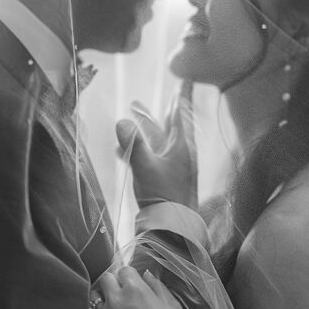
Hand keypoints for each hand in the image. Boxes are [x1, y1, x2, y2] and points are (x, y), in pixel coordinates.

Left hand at [91, 265, 202, 308]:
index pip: (123, 270)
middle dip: (113, 283)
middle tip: (123, 295)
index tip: (134, 284)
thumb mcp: (173, 306)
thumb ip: (157, 287)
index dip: (130, 276)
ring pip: (95, 299)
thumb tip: (146, 275)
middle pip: (105, 280)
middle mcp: (115, 300)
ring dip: (104, 300)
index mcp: (136, 289)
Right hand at [117, 80, 196, 208]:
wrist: (173, 232)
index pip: (181, 113)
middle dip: (156, 110)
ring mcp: (172, 167)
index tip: (186, 77)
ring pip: (158, 141)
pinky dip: (138, 150)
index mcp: (182, 147)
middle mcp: (180, 154)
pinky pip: (150, 158)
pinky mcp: (163, 180)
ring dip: (144, 128)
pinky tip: (121, 149)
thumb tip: (121, 122)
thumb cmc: (164, 198)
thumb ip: (134, 145)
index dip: (182, 94)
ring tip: (131, 115)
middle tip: (145, 98)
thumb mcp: (146, 168)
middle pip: (168, 125)